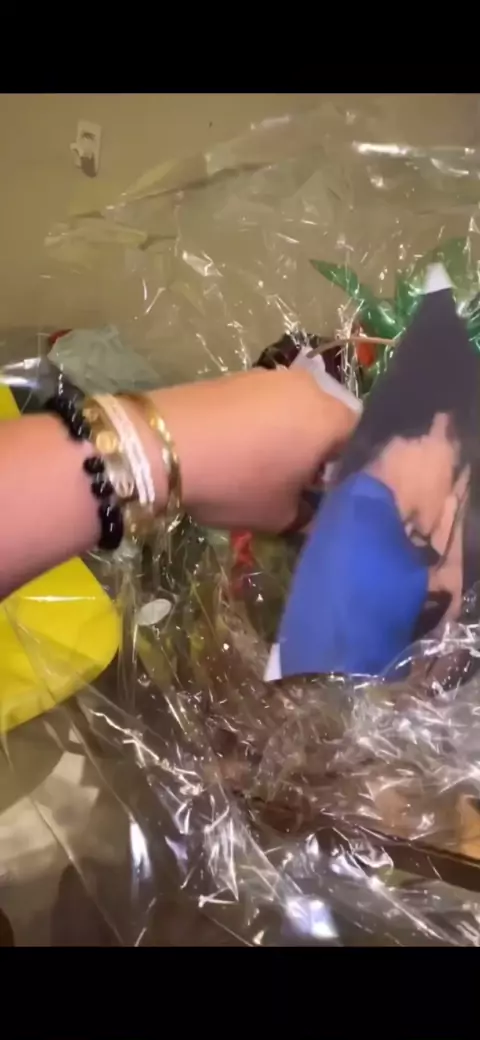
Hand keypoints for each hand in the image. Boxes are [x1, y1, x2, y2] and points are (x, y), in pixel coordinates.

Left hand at [147, 367, 358, 531]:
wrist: (162, 444)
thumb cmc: (236, 481)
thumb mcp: (280, 516)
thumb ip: (310, 516)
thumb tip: (317, 514)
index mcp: (333, 418)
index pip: (366, 444)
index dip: (355, 474)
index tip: (336, 499)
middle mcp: (311, 388)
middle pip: (332, 424)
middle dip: (324, 454)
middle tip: (306, 488)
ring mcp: (272, 377)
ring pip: (299, 412)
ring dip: (293, 439)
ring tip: (271, 471)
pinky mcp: (240, 377)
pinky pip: (269, 405)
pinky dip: (266, 427)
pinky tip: (244, 453)